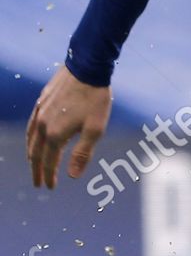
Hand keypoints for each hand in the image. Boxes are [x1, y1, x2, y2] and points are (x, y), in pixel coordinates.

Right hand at [26, 66, 111, 189]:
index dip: (49, 176)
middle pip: (36, 153)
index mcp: (55, 134)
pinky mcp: (41, 102)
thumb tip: (71, 176)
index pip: (49, 162)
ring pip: (30, 139)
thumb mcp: (96, 129)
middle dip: (37, 170)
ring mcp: (40, 112)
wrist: (86, 68)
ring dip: (32, 155)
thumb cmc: (95, 99)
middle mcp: (43, 125)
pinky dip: (30, 137)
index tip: (50, 187)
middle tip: (39, 183)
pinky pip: (31, 125)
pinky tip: (34, 138)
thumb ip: (83, 153)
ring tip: (34, 165)